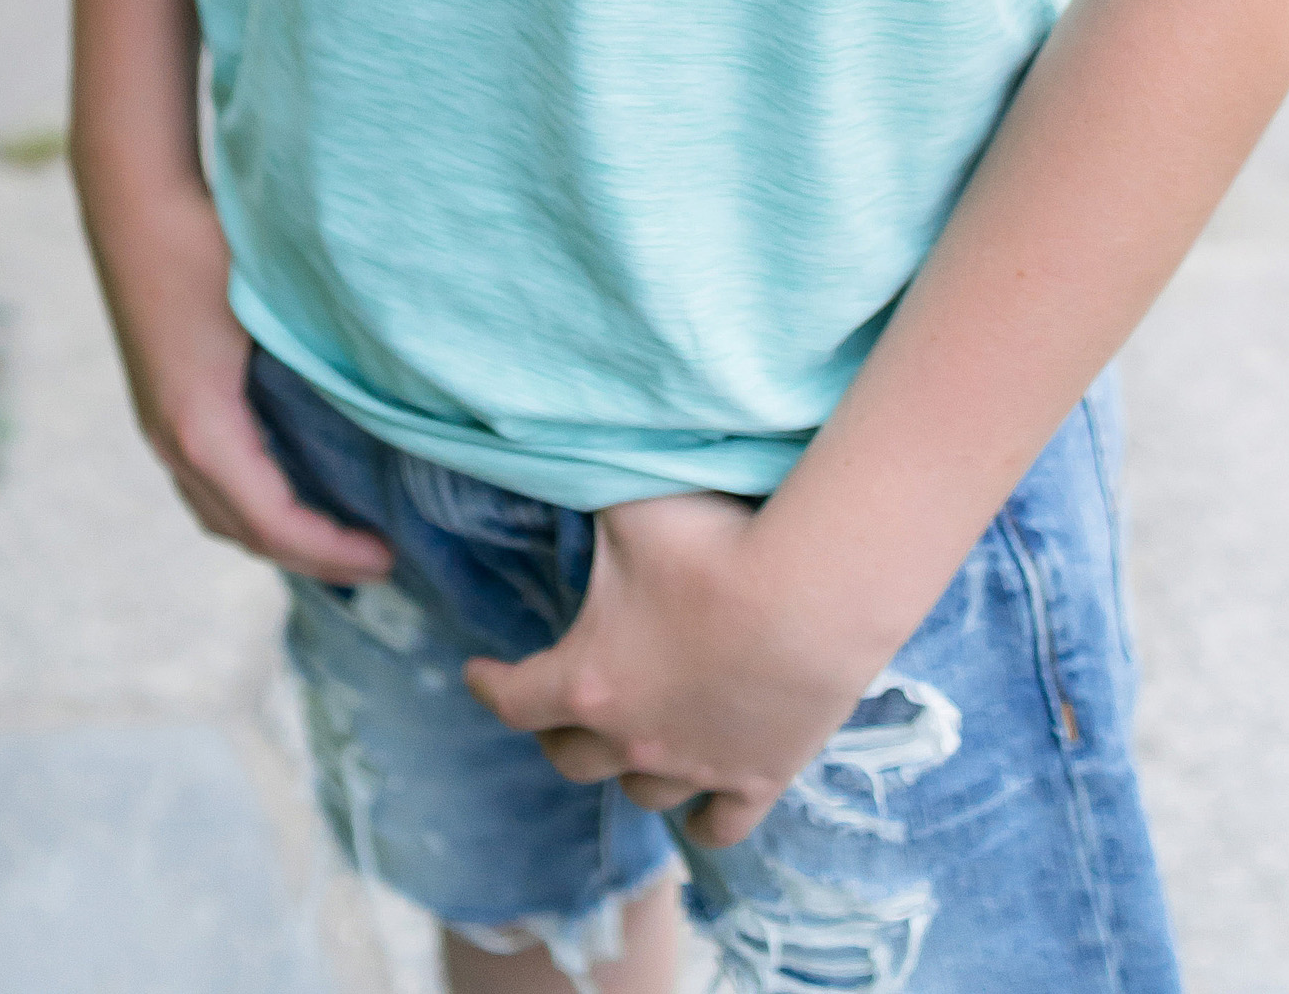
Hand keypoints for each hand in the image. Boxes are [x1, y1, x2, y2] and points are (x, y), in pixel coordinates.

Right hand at [85, 173, 395, 589]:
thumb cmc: (209, 243)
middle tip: (374, 562)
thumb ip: (320, 365)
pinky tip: (287, 486)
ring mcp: (157, 425)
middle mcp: (172, 441)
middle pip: (243, 533)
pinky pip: (206, 481)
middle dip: (310, 558)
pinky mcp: (157, 404)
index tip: (387, 557)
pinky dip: (249, 504)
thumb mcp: (275, 311)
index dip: (332, 551)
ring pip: (217, 512)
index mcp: (203, 429)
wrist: (133, 199)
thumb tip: (387, 404)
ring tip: (335, 538)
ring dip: (275, 537)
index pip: (275, 524)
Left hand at [462, 492, 876, 847]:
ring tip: (630, 744)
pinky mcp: (759, 778)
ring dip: (627, 770)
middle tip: (556, 707)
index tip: (477, 673)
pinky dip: (704, 820)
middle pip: (572, 758)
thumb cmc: (711, 546)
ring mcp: (696, 767)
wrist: (811, 594)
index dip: (489, 686)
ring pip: (641, 793)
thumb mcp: (627, 505)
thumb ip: (583, 490)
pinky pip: (719, 827)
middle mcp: (632, 740)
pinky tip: (699, 811)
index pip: (515, 700)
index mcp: (587, 680)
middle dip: (556, 732)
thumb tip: (551, 461)